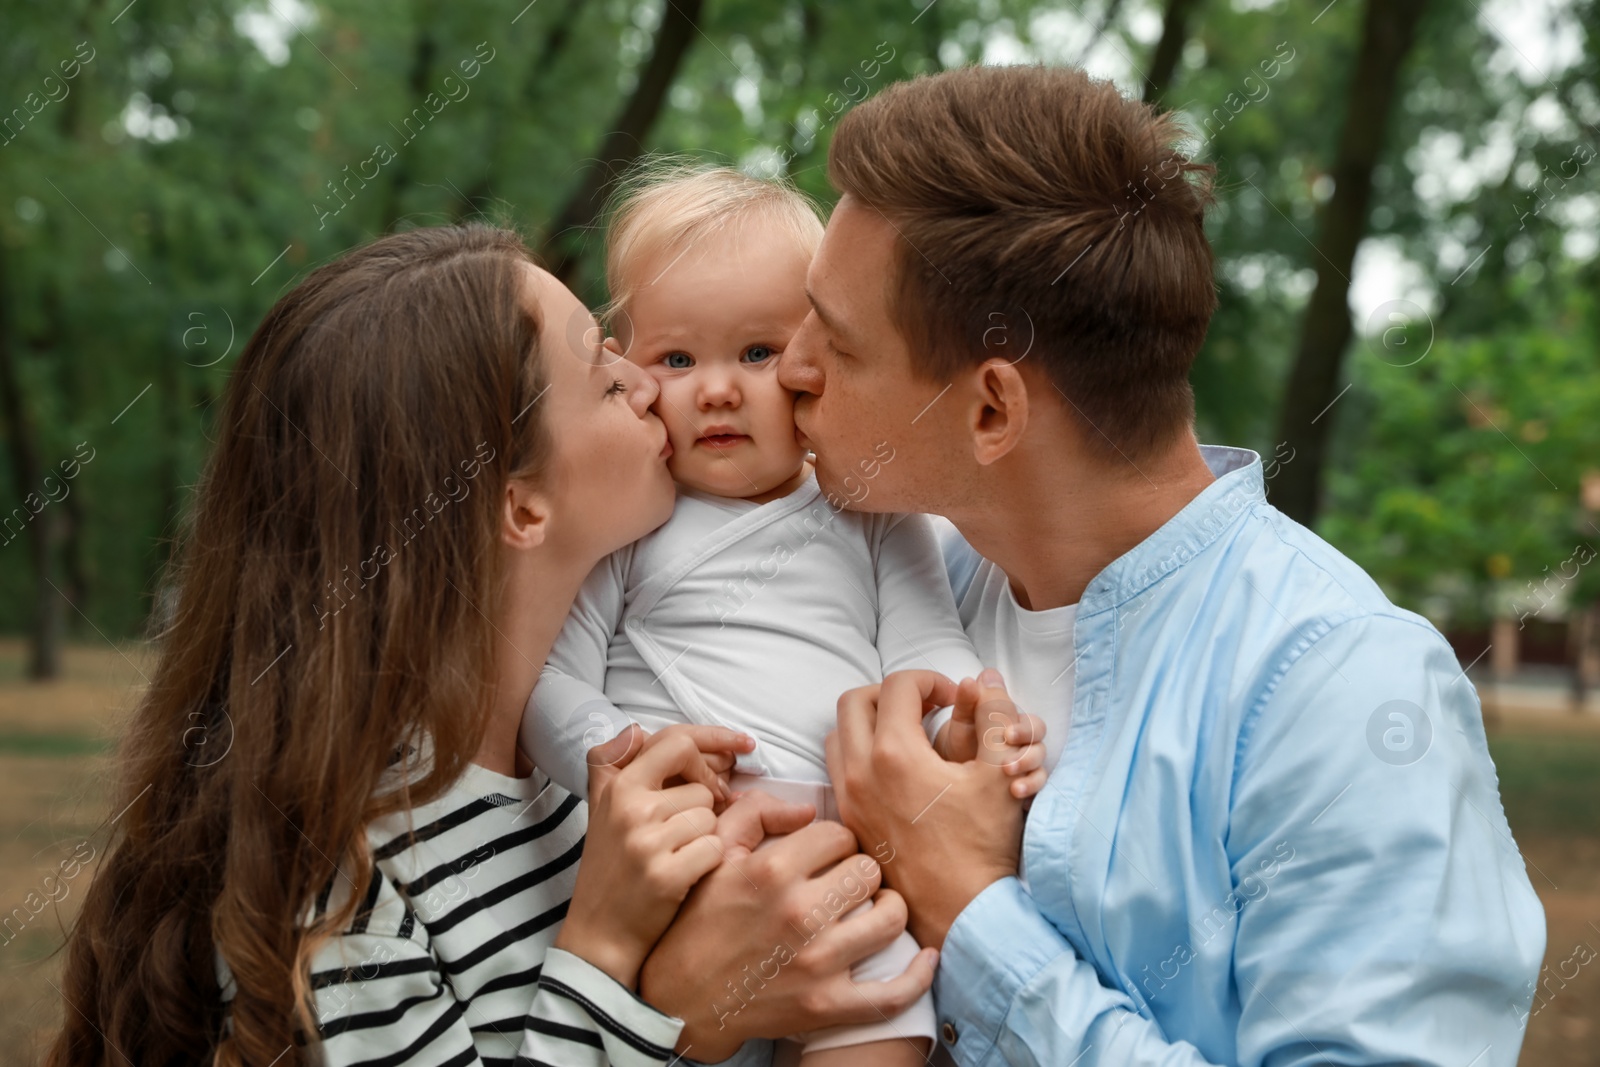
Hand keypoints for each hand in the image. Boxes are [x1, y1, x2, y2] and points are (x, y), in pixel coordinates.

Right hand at [554, 724, 754, 988]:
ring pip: (711, 818)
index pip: (675, 740)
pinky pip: (715, 848)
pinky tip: (686, 877)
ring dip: (705, 838)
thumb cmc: (612, 871)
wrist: (599, 936)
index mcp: (617, 786)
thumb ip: (616, 766)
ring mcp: (646, 840)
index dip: (714, 738)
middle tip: (694, 829)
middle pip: (702, 785)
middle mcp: (629, 807)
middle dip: (707, 808)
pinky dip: (709, 863)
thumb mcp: (603, 812)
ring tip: (677, 859)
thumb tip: (637, 730)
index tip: (742, 745)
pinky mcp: (665, 873)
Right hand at [640, 791, 937, 1061]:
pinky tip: (926, 958)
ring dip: (888, 910)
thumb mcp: (714, 853)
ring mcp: (816, 962)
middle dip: (862, 872)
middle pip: (869, 870)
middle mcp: (798, 912)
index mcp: (772, 869)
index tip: (829, 856)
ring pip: (890, 918)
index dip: (838, 842)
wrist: (679, 997)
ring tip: (874, 911)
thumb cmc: (698, 919)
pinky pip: (892, 993)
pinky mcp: (826, 1006)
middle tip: (849, 883)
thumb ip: (756, 811)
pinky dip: (918, 976)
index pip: (840, 834)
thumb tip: (808, 807)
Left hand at [827, 670, 1024, 948]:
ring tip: (909, 733)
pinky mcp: (849, 821)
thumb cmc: (983, 846)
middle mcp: (860, 773)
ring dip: (870, 721)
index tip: (955, 698)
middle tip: (927, 707)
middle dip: (893, 693)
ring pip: (839, 734)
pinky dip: (860, 752)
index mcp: (895, 754)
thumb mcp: (999, 773)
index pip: (899, 685)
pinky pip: (838, 769)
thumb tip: (983, 681)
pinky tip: (897, 769)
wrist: (961, 911)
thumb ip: (992, 717)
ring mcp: (849, 799)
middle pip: (856, 701)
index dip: (931, 680)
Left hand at [935, 670, 1048, 800]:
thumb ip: (971, 700)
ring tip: (1013, 787)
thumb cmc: (960, 747)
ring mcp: (1026, 767)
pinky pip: (1036, 790)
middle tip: (1007, 765)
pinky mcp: (1024, 787)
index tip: (1007, 736)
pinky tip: (1017, 796)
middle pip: (1040, 745)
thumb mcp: (962, 724)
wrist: (950, 778)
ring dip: (1028, 774)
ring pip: (1041, 767)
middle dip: (1027, 754)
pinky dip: (1029, 792)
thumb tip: (982, 675)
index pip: (1031, 724)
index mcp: (1012, 725)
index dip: (1022, 729)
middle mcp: (1023, 744)